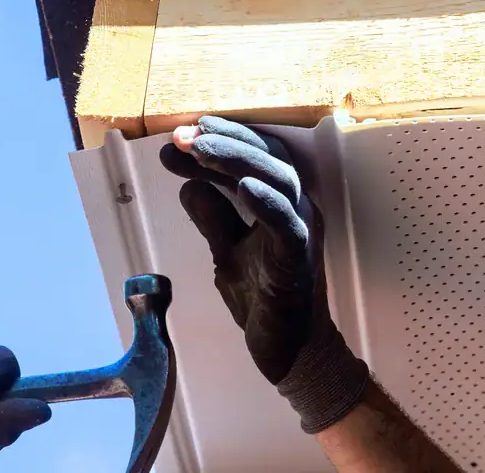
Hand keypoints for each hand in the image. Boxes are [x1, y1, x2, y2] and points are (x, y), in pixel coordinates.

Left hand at [160, 116, 368, 433]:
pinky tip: (242, 187)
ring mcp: (300, 232)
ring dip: (237, 159)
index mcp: (279, 202)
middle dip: (224, 140)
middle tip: (183, 135)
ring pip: (277, 180)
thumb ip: (212, 218)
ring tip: (201, 148)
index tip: (184, 131)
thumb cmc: (264, 299)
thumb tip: (188, 186)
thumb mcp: (227, 251)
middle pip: (267, 157)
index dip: (222, 138)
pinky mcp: (299, 260)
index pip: (255, 155)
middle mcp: (295, 208)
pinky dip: (266, 202)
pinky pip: (286, 224)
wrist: (289, 352)